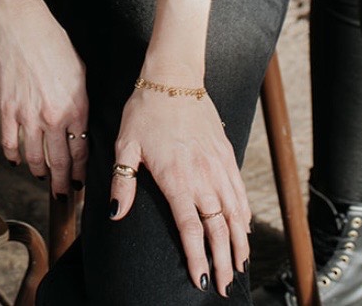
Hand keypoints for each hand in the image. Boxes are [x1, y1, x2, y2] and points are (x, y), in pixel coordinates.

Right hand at [0, 0, 88, 195]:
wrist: (23, 27)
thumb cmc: (54, 43)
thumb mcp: (80, 72)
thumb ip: (80, 101)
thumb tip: (80, 123)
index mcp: (76, 107)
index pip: (80, 152)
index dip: (81, 172)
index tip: (80, 182)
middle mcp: (53, 117)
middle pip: (59, 162)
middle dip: (63, 183)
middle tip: (64, 195)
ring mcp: (28, 115)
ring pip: (35, 158)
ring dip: (40, 173)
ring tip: (42, 179)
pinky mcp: (8, 108)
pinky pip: (10, 142)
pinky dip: (13, 156)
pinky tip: (16, 161)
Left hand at [110, 86, 250, 294]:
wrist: (173, 77)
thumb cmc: (145, 110)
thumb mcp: (126, 144)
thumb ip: (123, 182)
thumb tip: (116, 213)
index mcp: (177, 179)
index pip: (191, 229)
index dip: (198, 258)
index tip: (202, 281)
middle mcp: (203, 177)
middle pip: (219, 229)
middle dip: (224, 261)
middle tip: (225, 286)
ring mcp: (218, 166)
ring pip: (235, 214)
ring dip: (239, 243)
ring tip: (239, 266)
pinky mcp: (227, 154)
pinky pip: (240, 192)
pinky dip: (245, 215)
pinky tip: (244, 228)